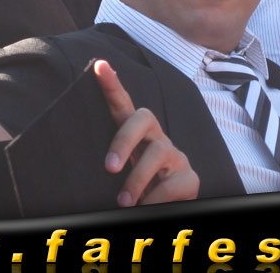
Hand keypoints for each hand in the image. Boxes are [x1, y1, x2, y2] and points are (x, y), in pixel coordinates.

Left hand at [94, 59, 199, 205]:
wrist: (169, 212)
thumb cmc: (138, 193)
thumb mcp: (121, 175)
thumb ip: (112, 165)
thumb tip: (88, 165)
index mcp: (137, 138)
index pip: (123, 107)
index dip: (112, 86)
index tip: (99, 66)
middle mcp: (158, 140)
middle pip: (143, 119)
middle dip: (124, 140)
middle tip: (109, 167)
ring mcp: (175, 157)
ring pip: (157, 152)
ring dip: (137, 180)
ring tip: (124, 202)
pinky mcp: (190, 178)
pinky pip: (173, 184)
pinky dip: (155, 200)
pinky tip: (147, 209)